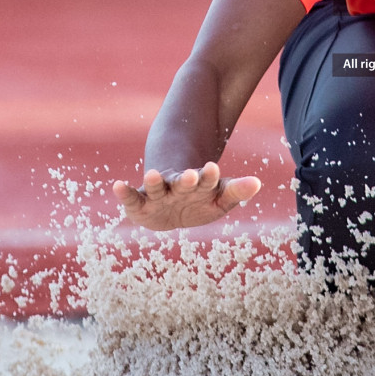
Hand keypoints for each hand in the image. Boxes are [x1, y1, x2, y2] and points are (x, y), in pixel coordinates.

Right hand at [111, 162, 261, 230]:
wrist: (173, 208)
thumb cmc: (200, 201)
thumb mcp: (220, 199)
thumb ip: (237, 190)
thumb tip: (258, 183)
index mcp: (200, 185)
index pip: (207, 180)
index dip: (209, 176)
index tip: (213, 168)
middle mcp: (178, 187)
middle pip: (182, 182)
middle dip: (186, 180)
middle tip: (191, 175)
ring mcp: (159, 194)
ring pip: (157, 187)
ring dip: (155, 181)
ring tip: (151, 174)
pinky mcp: (140, 205)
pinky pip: (131, 198)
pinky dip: (125, 192)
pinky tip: (116, 185)